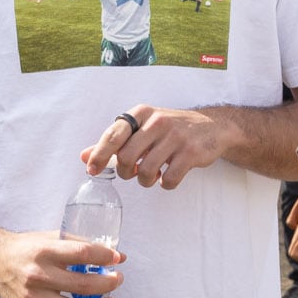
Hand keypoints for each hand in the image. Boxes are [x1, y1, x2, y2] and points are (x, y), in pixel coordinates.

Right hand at [0, 230, 124, 297]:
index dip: (104, 257)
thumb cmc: (27, 249)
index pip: (82, 254)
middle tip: (117, 281)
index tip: (117, 260)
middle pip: (83, 285)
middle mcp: (38, 275)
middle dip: (108, 284)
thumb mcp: (51, 238)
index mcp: (45, 252)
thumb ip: (82, 245)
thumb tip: (117, 256)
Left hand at [82, 104, 229, 189]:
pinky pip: (169, 180)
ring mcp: (175, 137)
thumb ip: (114, 142)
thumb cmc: (170, 130)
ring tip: (152, 175)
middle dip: (126, 172)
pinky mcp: (190, 153)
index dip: (99, 155)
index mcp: (141, 114)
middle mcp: (157, 122)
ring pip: (146, 171)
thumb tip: (84, 156)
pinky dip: (165, 184)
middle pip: (126, 157)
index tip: (91, 170)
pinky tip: (168, 176)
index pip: (113, 135)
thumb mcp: (142, 128)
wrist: (212, 126)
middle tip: (133, 172)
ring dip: (145, 181)